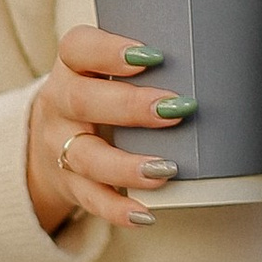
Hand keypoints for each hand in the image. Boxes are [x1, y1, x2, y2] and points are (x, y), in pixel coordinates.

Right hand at [25, 25, 190, 234]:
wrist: (48, 139)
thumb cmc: (96, 93)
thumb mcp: (102, 70)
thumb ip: (142, 63)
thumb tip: (212, 60)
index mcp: (71, 67)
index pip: (77, 48)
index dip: (110, 50)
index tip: (152, 56)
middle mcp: (60, 105)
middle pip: (82, 101)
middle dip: (130, 106)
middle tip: (174, 109)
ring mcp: (60, 147)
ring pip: (85, 157)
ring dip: (126, 165)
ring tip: (166, 169)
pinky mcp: (69, 184)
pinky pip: (90, 199)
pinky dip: (117, 209)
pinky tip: (146, 213)